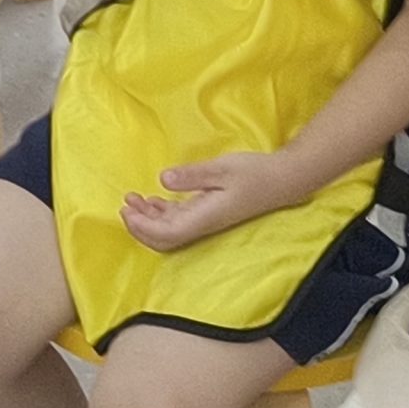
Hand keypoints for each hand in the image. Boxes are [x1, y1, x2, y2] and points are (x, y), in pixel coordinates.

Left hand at [119, 152, 295, 252]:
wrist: (284, 180)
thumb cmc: (254, 173)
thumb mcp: (222, 168)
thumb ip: (192, 176)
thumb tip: (163, 180)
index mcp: (204, 218)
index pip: (165, 234)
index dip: (142, 228)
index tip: (125, 209)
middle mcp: (203, 225)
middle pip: (164, 239)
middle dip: (140, 226)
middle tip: (124, 204)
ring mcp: (207, 221)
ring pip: (170, 230)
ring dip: (149, 218)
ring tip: (133, 199)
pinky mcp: (211, 213)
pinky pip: (180, 220)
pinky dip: (163, 213)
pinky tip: (155, 199)